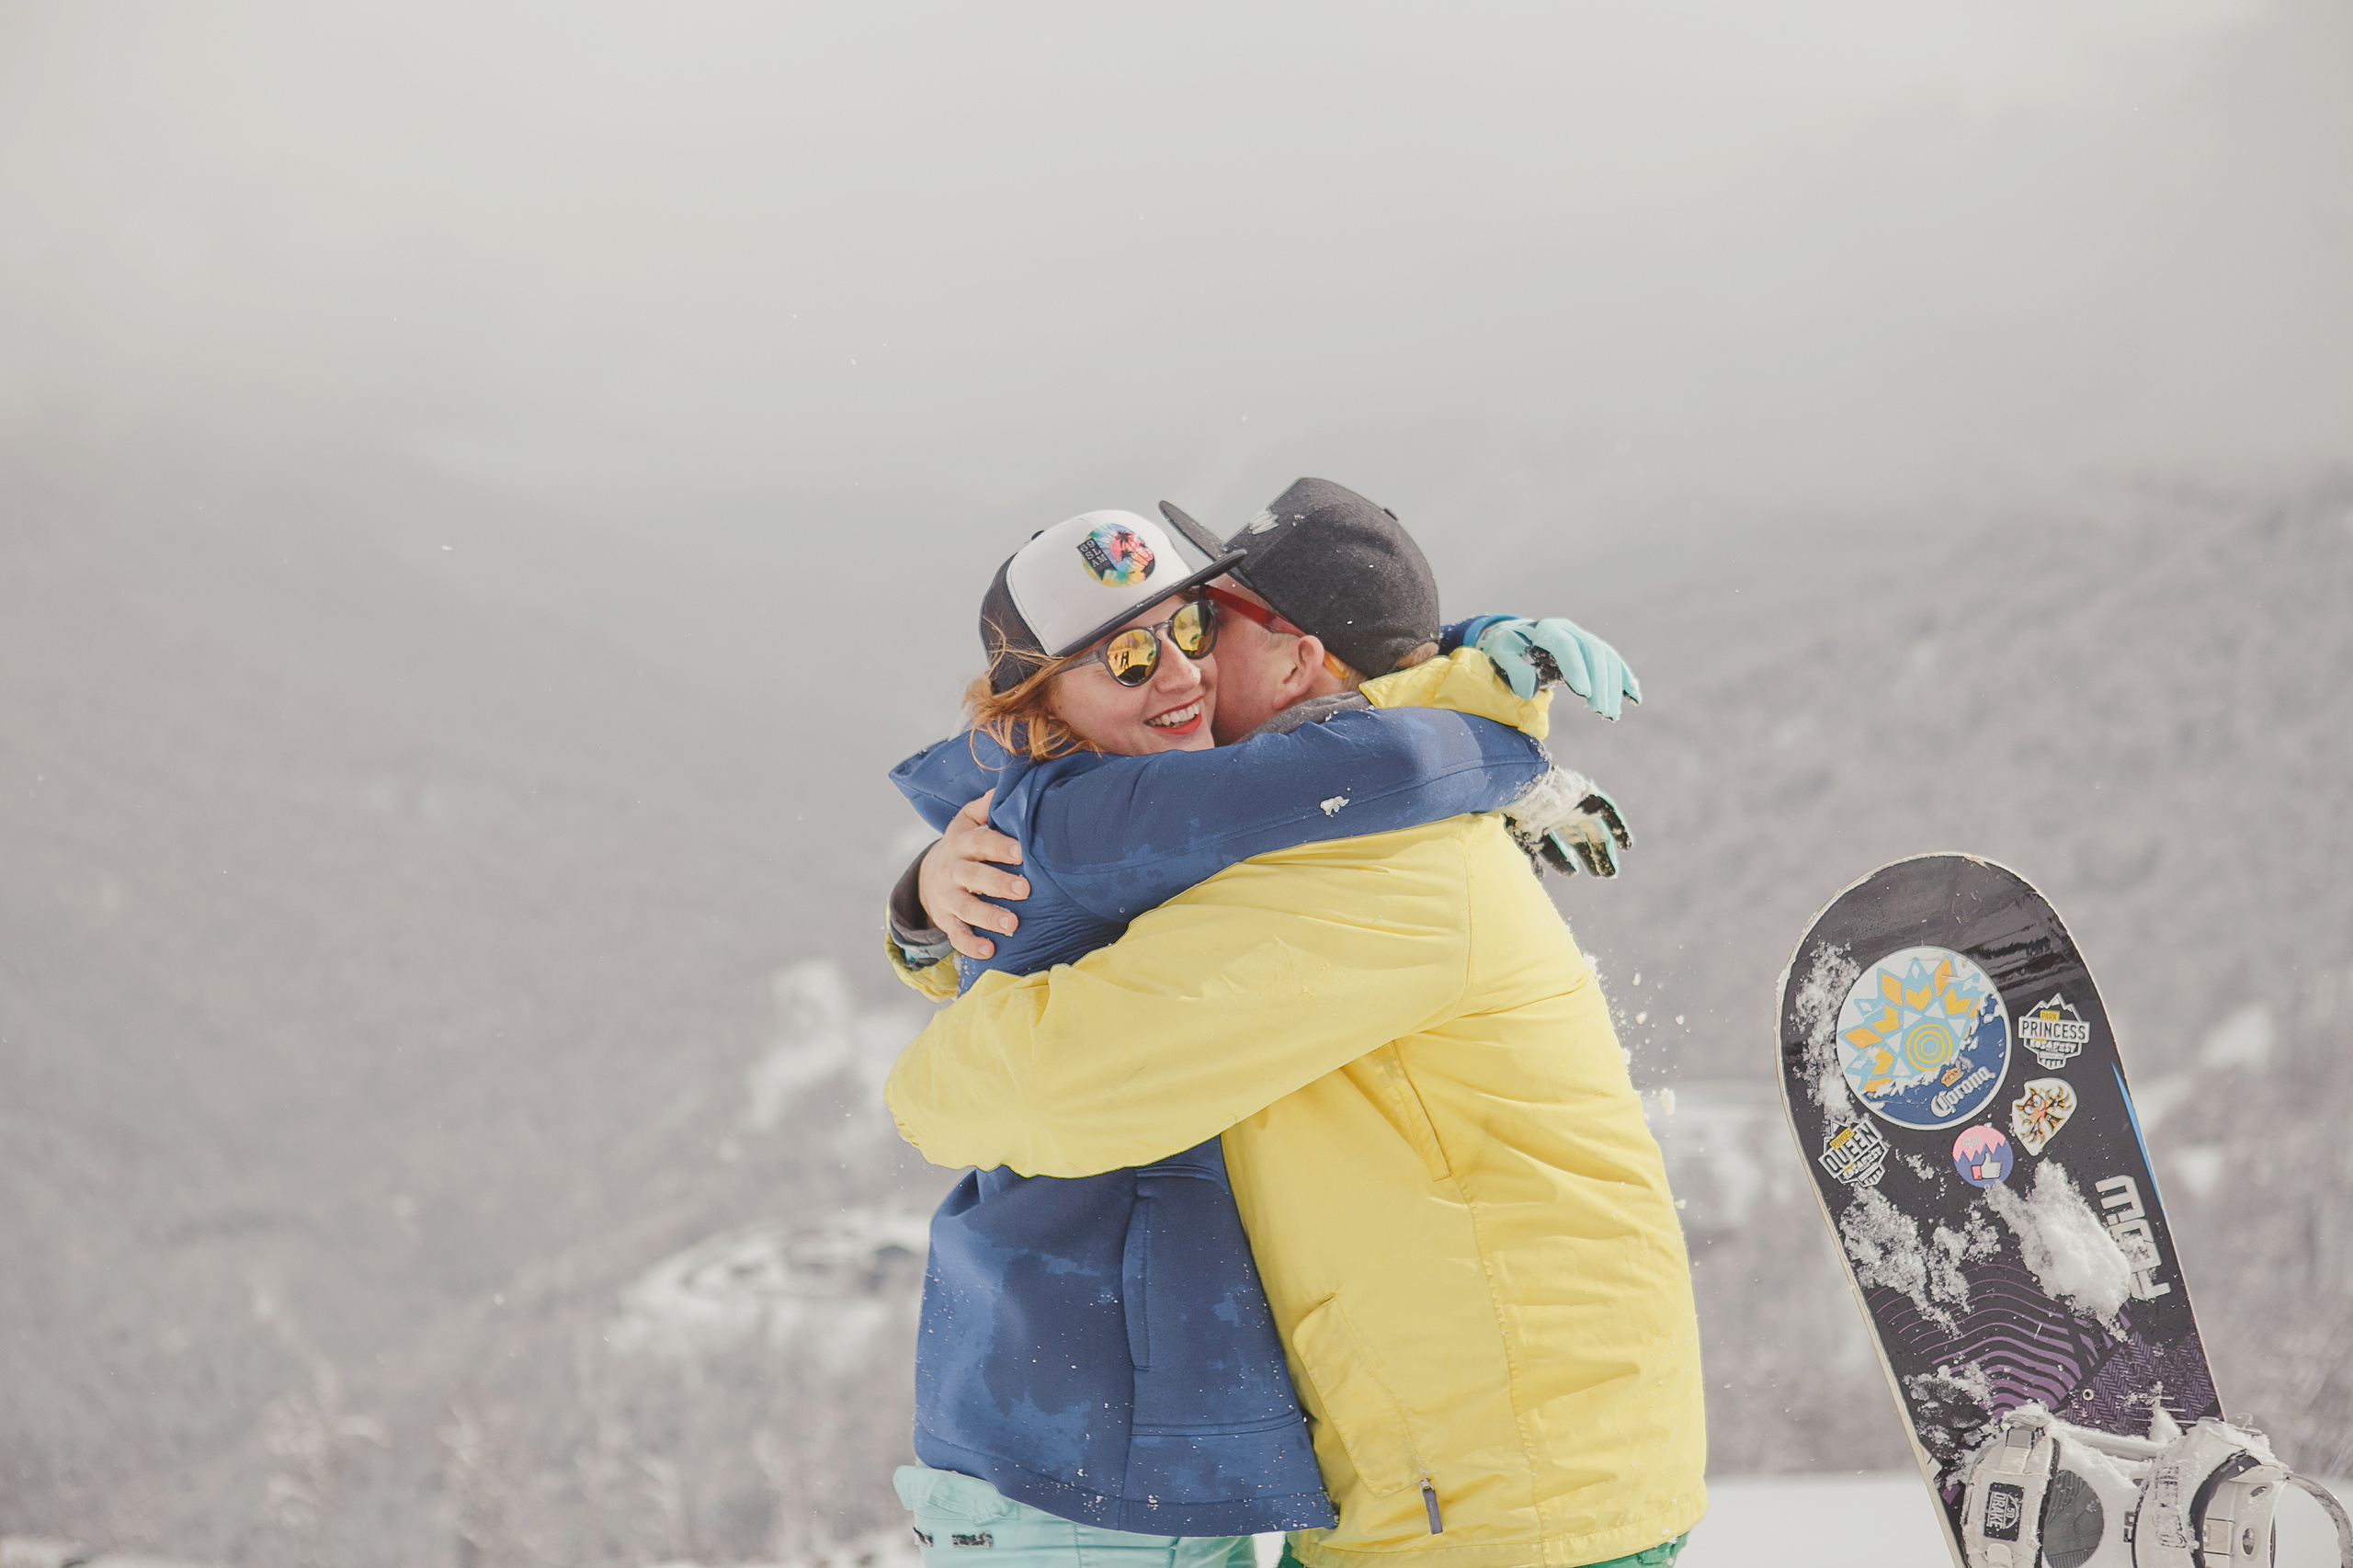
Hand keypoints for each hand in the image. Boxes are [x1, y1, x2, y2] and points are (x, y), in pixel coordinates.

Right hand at [918, 791, 1029, 959]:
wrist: (929, 875)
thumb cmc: (964, 845)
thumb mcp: (967, 820)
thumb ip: (985, 806)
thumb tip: (1004, 789)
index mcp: (960, 842)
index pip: (979, 842)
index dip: (997, 845)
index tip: (1019, 851)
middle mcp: (952, 869)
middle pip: (973, 876)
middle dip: (998, 883)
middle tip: (1025, 889)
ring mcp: (948, 897)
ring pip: (966, 907)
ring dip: (988, 917)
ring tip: (1013, 925)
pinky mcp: (946, 920)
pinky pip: (956, 935)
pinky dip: (970, 945)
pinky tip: (990, 951)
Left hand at [1476, 617, 1641, 718]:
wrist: (1517, 636)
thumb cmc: (1508, 647)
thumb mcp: (1502, 654)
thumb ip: (1513, 669)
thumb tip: (1529, 688)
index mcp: (1547, 629)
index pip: (1565, 646)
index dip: (1576, 668)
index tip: (1584, 693)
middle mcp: (1570, 631)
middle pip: (1593, 652)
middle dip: (1600, 683)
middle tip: (1601, 712)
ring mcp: (1585, 638)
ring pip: (1607, 659)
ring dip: (1613, 687)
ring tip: (1611, 715)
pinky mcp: (1593, 650)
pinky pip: (1614, 663)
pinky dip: (1625, 679)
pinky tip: (1634, 698)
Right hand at [1504, 769, 1635, 877]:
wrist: (1528, 785)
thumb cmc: (1520, 812)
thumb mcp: (1523, 838)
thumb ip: (1532, 857)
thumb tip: (1538, 877)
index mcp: (1540, 822)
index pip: (1553, 844)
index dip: (1562, 859)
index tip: (1573, 872)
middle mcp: (1558, 813)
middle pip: (1578, 838)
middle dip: (1590, 857)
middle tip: (1602, 876)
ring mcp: (1574, 804)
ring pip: (1594, 830)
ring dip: (1603, 850)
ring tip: (1612, 873)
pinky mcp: (1588, 795)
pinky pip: (1608, 811)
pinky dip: (1618, 827)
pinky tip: (1627, 846)